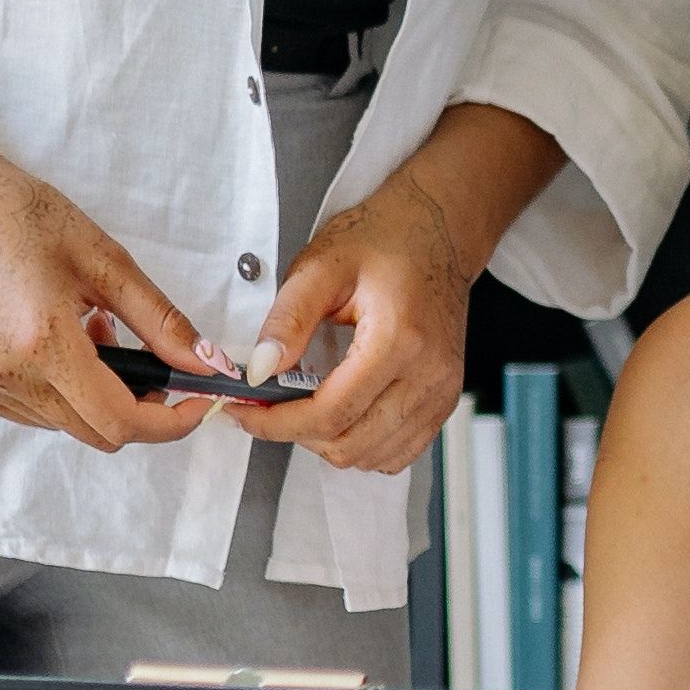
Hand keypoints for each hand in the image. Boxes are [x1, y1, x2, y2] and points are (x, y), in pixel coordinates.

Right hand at [0, 150, 224, 452]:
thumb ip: (161, 320)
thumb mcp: (105, 260)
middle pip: (97, 433)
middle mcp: (7, 375)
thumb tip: (207, 364)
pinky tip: (61, 342)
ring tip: (95, 332)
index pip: (120, 420)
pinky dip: (65, 391)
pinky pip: (36, 412)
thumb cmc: (20, 217)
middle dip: (140, 408)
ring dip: (99, 396)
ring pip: (68, 424)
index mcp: (42, 342)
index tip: (199, 402)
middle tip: (155, 363)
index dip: (170, 422)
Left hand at [227, 168, 485, 478]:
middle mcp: (429, 375)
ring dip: (329, 443)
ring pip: (374, 457)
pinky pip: (398, 453)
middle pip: (352, 444)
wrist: (438, 232)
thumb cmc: (384, 241)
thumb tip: (261, 370)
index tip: (244, 412)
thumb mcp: (321, 266)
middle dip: (297, 435)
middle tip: (267, 408)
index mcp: (399, 339)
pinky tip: (341, 415)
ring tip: (303, 408)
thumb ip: (288, 319)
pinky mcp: (444, 401)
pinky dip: (362, 446)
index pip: (331, 413)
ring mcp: (442, 392)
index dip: (278, 423)